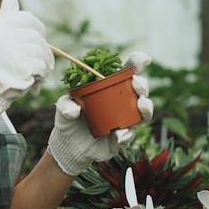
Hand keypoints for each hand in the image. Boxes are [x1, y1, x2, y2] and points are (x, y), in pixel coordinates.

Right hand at [0, 0, 53, 130]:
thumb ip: (6, 16)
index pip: (29, 19)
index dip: (38, 31)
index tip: (37, 43)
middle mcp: (2, 35)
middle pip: (38, 38)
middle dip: (42, 53)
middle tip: (36, 66)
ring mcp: (11, 51)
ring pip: (41, 53)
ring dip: (41, 67)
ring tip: (30, 75)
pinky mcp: (21, 67)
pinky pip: (41, 67)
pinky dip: (39, 77)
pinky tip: (29, 82)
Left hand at [47, 51, 153, 175]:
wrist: (69, 148)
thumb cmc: (68, 121)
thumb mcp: (62, 108)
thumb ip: (65, 105)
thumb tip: (74, 110)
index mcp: (108, 87)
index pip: (126, 72)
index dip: (137, 63)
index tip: (143, 60)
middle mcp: (120, 101)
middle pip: (140, 89)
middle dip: (143, 85)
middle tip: (136, 85)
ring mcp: (124, 119)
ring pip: (143, 111)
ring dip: (146, 107)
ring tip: (140, 104)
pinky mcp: (122, 137)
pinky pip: (130, 134)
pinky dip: (126, 134)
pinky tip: (119, 135)